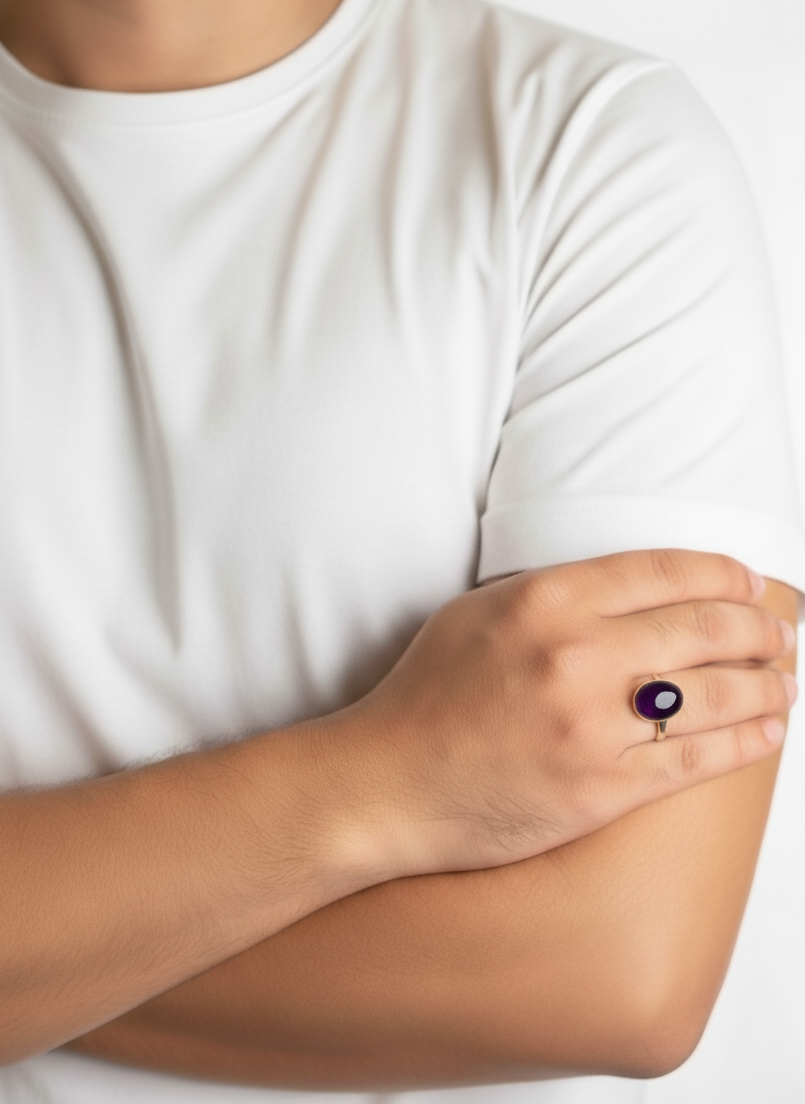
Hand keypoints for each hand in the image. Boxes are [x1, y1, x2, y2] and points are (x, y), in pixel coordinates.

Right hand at [337, 550, 794, 878]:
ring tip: (786, 680)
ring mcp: (594, 725)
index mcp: (545, 600)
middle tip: (780, 634)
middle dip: (760, 628)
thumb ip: (548, 594)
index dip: (723, 575)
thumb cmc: (425, 696)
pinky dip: (746, 741)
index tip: (749, 584)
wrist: (390, 784)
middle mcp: (577, 655)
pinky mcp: (603, 788)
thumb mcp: (475, 614)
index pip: (664, 571)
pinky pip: (697, 760)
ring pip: (715, 694)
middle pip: (704, 627)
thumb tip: (624, 591)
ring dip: (767, 684)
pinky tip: (768, 730)